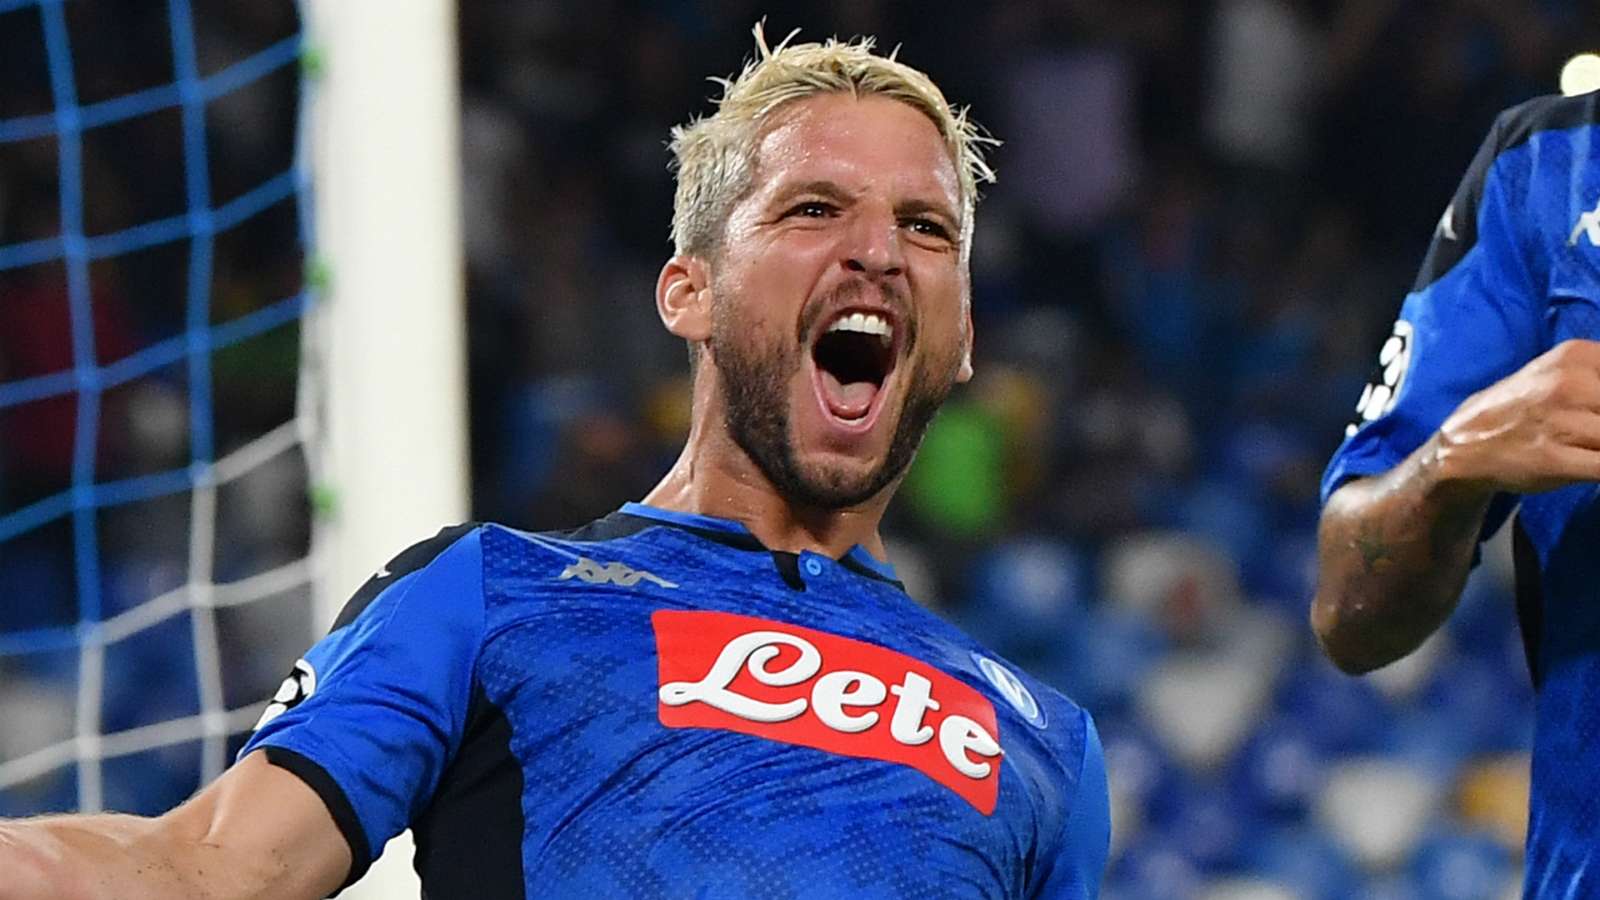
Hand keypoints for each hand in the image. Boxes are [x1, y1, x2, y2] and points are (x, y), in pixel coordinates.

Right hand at [1436, 338, 1599, 493]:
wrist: (1464, 446)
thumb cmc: (1524, 410)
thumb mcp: (1561, 374)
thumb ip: (1599, 378)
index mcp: (1577, 356)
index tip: (1599, 413)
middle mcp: (1569, 383)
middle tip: (1594, 430)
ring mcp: (1560, 422)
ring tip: (1591, 444)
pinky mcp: (1555, 460)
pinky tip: (1593, 463)